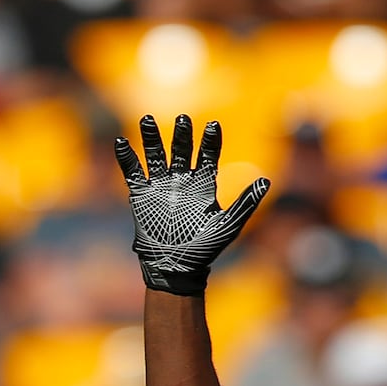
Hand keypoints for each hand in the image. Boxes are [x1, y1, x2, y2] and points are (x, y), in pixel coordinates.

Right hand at [115, 114, 268, 295]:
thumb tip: (266, 180)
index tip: (212, 125)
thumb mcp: (228, 225)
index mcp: (203, 185)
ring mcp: (160, 187)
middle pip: (181, 150)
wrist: (177, 267)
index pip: (207, 156)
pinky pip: (133, 173)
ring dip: (151, 138)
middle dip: (182, 134)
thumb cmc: (205, 248)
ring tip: (147, 119)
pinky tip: (121, 143)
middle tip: (183, 118)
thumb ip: (245, 202)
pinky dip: (126, 158)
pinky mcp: (142, 197)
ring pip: (156, 156)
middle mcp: (181, 182)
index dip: (209, 141)